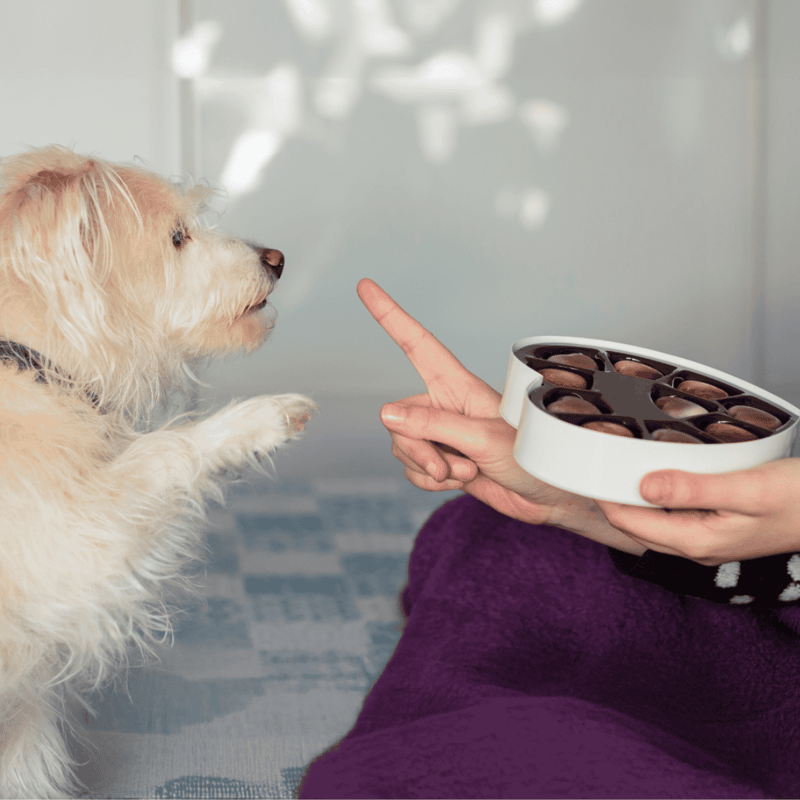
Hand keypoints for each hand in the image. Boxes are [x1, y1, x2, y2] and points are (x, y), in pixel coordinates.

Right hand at [357, 278, 646, 554]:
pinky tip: (457, 482)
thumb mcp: (482, 439)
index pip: (417, 344)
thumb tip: (385, 413)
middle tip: (447, 466)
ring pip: (402, 446)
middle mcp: (445, 406)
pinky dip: (428, 482)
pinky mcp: (441, 461)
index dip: (390, 315)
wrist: (547, 498)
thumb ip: (432, 426)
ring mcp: (442, 435)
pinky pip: (411, 469)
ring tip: (465, 472)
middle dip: (416, 448)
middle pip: (398, 418)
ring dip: (427, 467)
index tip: (365, 286)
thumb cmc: (531, 458)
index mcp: (458, 386)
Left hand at [595, 458, 799, 564]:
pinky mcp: (717, 529)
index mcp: (698, 541)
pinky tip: (654, 477)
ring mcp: (706, 540)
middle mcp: (697, 547)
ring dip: (631, 499)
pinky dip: (656, 498)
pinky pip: (673, 516)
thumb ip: (694, 489)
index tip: (584, 470)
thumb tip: (644, 486)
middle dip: (611, 499)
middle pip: (636, 525)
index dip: (604, 497)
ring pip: (653, 521)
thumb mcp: (747, 489)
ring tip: (612, 468)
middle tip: (591, 465)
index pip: (631, 522)